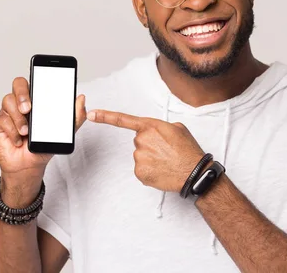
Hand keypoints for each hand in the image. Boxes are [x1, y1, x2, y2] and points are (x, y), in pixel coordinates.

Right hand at [0, 77, 86, 181]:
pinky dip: (11, 131)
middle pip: (18, 83)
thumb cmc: (43, 146)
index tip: (43, 82)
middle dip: (22, 93)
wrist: (29, 166)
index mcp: (37, 100)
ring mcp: (8, 112)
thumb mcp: (64, 132)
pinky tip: (18, 140)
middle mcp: (21, 102)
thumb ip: (75, 116)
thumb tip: (81, 98)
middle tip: (28, 108)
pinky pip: (1, 120)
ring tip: (26, 132)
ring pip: (8, 101)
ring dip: (18, 117)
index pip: (36, 80)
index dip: (37, 75)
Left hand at [87, 110, 205, 191]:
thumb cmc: (188, 150)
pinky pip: (141, 169)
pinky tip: (162, 170)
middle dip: (150, 145)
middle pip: (139, 141)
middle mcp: (141, 140)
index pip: (123, 120)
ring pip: (140, 156)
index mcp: (150, 126)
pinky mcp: (140, 172)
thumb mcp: (178, 129)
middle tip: (166, 151)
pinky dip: (150, 170)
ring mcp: (139, 157)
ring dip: (151, 158)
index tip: (92, 114)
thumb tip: (157, 133)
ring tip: (166, 161)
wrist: (194, 172)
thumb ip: (161, 127)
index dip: (105, 116)